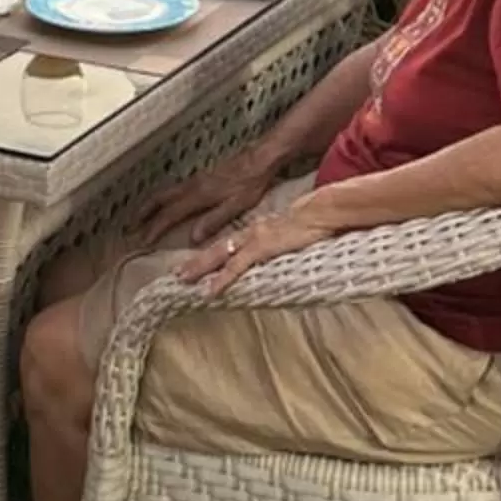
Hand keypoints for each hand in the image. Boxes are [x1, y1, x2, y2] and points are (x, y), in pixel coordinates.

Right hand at [134, 142, 280, 248]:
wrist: (261, 158)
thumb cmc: (251, 182)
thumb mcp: (236, 206)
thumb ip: (214, 221)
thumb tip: (193, 237)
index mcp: (200, 195)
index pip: (171, 214)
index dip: (155, 228)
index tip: (143, 240)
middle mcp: (194, 186)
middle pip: (161, 198)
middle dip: (144, 212)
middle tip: (131, 225)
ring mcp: (197, 179)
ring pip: (166, 192)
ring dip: (151, 204)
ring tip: (141, 215)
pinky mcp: (203, 177)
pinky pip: (175, 188)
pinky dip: (164, 198)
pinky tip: (167, 203)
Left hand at [180, 198, 328, 294]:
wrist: (322, 210)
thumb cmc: (313, 222)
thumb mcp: (292, 235)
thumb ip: (281, 243)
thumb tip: (277, 252)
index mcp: (258, 230)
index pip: (228, 243)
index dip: (211, 254)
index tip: (196, 264)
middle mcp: (251, 232)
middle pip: (217, 248)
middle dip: (196, 261)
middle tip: (177, 274)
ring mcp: (254, 239)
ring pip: (219, 255)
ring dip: (199, 268)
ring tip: (182, 279)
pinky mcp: (262, 247)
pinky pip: (236, 266)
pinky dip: (221, 279)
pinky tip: (210, 291)